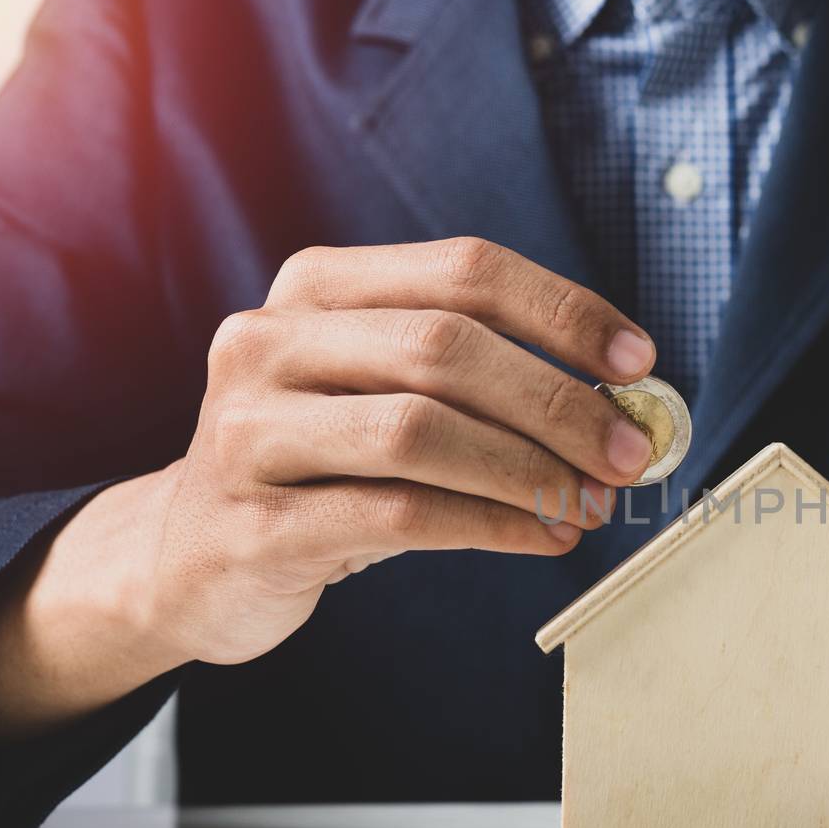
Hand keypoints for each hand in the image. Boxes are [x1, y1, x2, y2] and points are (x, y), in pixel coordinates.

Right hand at [0, 239, 657, 735]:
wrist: (190, 557)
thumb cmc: (323, 467)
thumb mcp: (384, 397)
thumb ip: (482, 385)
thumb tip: (624, 407)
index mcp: (316, 288)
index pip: (462, 270)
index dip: (562, 312)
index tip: (638, 361)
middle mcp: (270, 341)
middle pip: (446, 348)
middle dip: (557, 401)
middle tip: (627, 452)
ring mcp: (252, 432)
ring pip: (418, 431)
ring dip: (529, 470)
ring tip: (591, 502)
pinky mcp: (255, 524)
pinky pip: (398, 516)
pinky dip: (491, 526)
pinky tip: (544, 538)